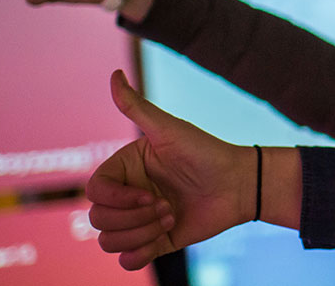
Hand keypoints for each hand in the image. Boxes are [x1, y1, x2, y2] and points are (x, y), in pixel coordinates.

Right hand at [87, 70, 255, 269]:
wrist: (240, 184)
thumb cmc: (206, 152)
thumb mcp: (169, 130)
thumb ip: (136, 107)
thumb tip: (113, 74)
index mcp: (124, 169)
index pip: (94, 192)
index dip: (117, 199)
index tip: (150, 194)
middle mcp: (128, 195)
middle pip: (98, 219)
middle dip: (132, 219)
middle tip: (166, 206)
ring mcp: (140, 220)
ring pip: (109, 242)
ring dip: (138, 235)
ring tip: (169, 218)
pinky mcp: (155, 241)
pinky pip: (127, 261)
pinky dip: (138, 256)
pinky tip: (162, 238)